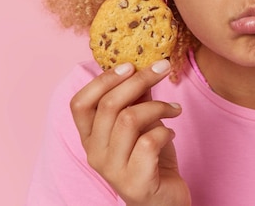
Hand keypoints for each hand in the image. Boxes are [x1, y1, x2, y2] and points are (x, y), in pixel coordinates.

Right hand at [70, 60, 190, 205]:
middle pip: (108, 105)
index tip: (130, 65)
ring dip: (158, 106)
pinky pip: (148, 143)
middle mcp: (94, 153)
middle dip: (140, 80)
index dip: (102, 80)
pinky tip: (172, 134)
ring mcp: (112, 170)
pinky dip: (166, 132)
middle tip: (163, 68)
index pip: (80, 103)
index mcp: (90, 137)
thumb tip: (141, 63)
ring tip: (174, 108)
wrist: (164, 199)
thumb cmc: (151, 158)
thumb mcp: (141, 123)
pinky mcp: (134, 182)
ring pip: (129, 120)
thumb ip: (136, 98)